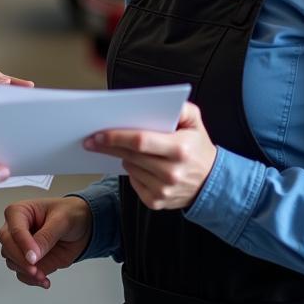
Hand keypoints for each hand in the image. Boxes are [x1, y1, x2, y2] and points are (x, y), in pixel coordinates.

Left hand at [0, 66, 34, 136]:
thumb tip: (5, 80)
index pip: (10, 89)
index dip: (22, 93)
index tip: (34, 97)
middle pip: (9, 109)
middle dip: (20, 113)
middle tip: (31, 118)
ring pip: (1, 125)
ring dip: (9, 129)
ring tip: (20, 134)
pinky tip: (1, 145)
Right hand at [0, 196, 91, 288]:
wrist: (82, 227)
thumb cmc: (70, 214)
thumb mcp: (62, 220)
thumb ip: (47, 236)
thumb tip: (33, 255)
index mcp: (20, 212)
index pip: (14, 229)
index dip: (23, 245)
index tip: (33, 258)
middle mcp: (15, 229)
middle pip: (7, 247)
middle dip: (21, 261)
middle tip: (35, 270)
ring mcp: (21, 246)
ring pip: (12, 262)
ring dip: (26, 272)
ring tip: (42, 276)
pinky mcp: (28, 261)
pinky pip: (22, 273)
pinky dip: (31, 280)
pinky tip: (44, 281)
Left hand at [84, 101, 216, 210]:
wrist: (211, 182)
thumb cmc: (197, 147)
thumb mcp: (195, 121)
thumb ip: (180, 107)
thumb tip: (159, 101)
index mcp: (180, 149)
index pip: (140, 141)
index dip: (117, 137)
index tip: (98, 134)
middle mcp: (172, 172)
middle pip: (130, 156)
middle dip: (109, 146)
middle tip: (92, 139)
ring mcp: (164, 190)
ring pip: (130, 168)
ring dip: (124, 157)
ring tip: (129, 149)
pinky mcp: (157, 202)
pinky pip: (133, 182)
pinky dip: (132, 172)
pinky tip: (142, 166)